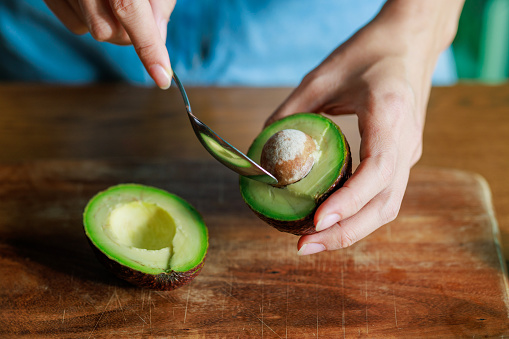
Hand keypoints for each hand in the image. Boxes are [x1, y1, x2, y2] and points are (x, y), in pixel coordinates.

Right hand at [44, 0, 174, 88]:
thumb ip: (160, 3)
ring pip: (92, 32)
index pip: (130, 12)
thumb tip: (159, 38)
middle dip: (129, 33)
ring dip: (110, 24)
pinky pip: (75, 26)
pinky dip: (89, 20)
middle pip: (109, 32)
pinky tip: (93, 0)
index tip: (162, 78)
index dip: (148, 49)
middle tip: (138, 14)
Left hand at [267, 0, 463, 254]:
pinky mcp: (403, 157)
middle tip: (303, 245)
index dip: (349, 201)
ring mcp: (410, 152)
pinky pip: (384, 195)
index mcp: (391, 114)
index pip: (377, 171)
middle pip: (385, 203)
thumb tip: (262, 145)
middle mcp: (408, 141)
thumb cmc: (368, 52)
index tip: (317, 220)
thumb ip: (291, 110)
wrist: (410, 43)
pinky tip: (329, 220)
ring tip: (312, 241)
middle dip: (345, 232)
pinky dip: (357, 214)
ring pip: (387, 206)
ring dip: (351, 230)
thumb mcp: (322, 75)